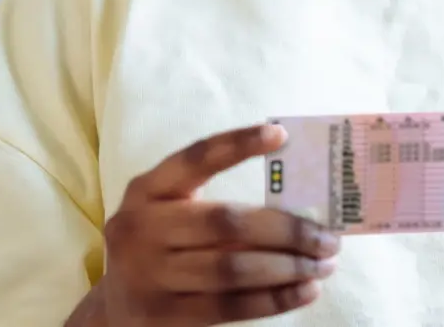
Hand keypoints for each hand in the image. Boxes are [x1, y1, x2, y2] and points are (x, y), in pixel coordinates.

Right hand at [99, 124, 340, 325]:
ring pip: (233, 269)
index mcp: (146, 189)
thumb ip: (217, 207)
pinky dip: (275, 299)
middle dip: (287, 230)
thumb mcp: (171, 215)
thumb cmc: (161, 249)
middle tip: (329, 237)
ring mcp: (147, 274)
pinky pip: (230, 306)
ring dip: (288, 267)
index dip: (237, 144)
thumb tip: (298, 209)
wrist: (114, 310)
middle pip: (226, 223)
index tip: (281, 135)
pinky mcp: (161, 315)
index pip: (195, 159)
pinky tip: (305, 291)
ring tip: (323, 265)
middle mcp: (141, 228)